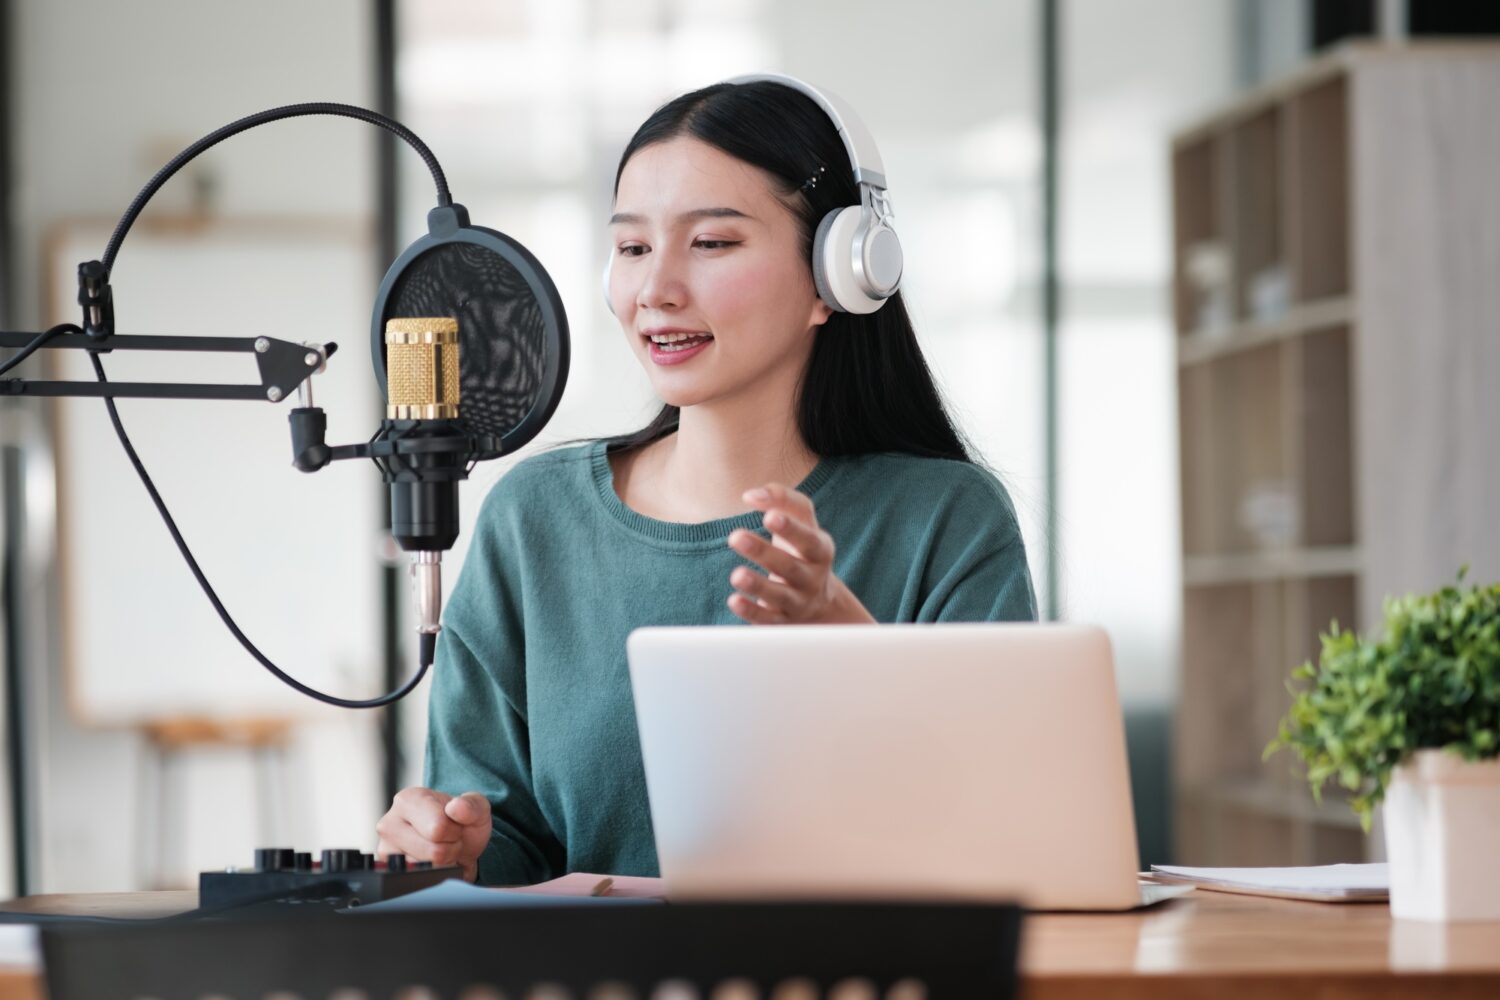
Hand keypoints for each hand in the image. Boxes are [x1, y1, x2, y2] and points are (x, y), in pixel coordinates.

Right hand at [375, 786, 490, 881]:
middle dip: (449, 849)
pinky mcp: (389, 870)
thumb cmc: (462, 821)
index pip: (438, 828)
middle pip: (433, 852)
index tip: (453, 824)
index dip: (454, 831)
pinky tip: (431, 861)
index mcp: (408, 800)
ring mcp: (386, 849)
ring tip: (439, 848)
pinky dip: (431, 874)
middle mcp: (390, 823)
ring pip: (425, 869)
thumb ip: (471, 805)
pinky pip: (418, 880)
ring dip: (441, 863)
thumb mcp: (476, 808)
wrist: (458, 840)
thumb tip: (456, 807)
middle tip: (448, 839)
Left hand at [727, 482, 875, 624]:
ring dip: (757, 585)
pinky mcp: (782, 622)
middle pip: (790, 567)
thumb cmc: (802, 550)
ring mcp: (799, 603)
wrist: (819, 602)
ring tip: (737, 575)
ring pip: (780, 596)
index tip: (770, 516)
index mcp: (820, 550)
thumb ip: (781, 499)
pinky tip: (735, 600)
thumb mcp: (802, 521)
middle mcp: (812, 578)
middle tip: (735, 536)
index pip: (808, 539)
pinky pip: (768, 620)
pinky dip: (751, 611)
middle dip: (763, 552)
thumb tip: (751, 495)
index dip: (791, 529)